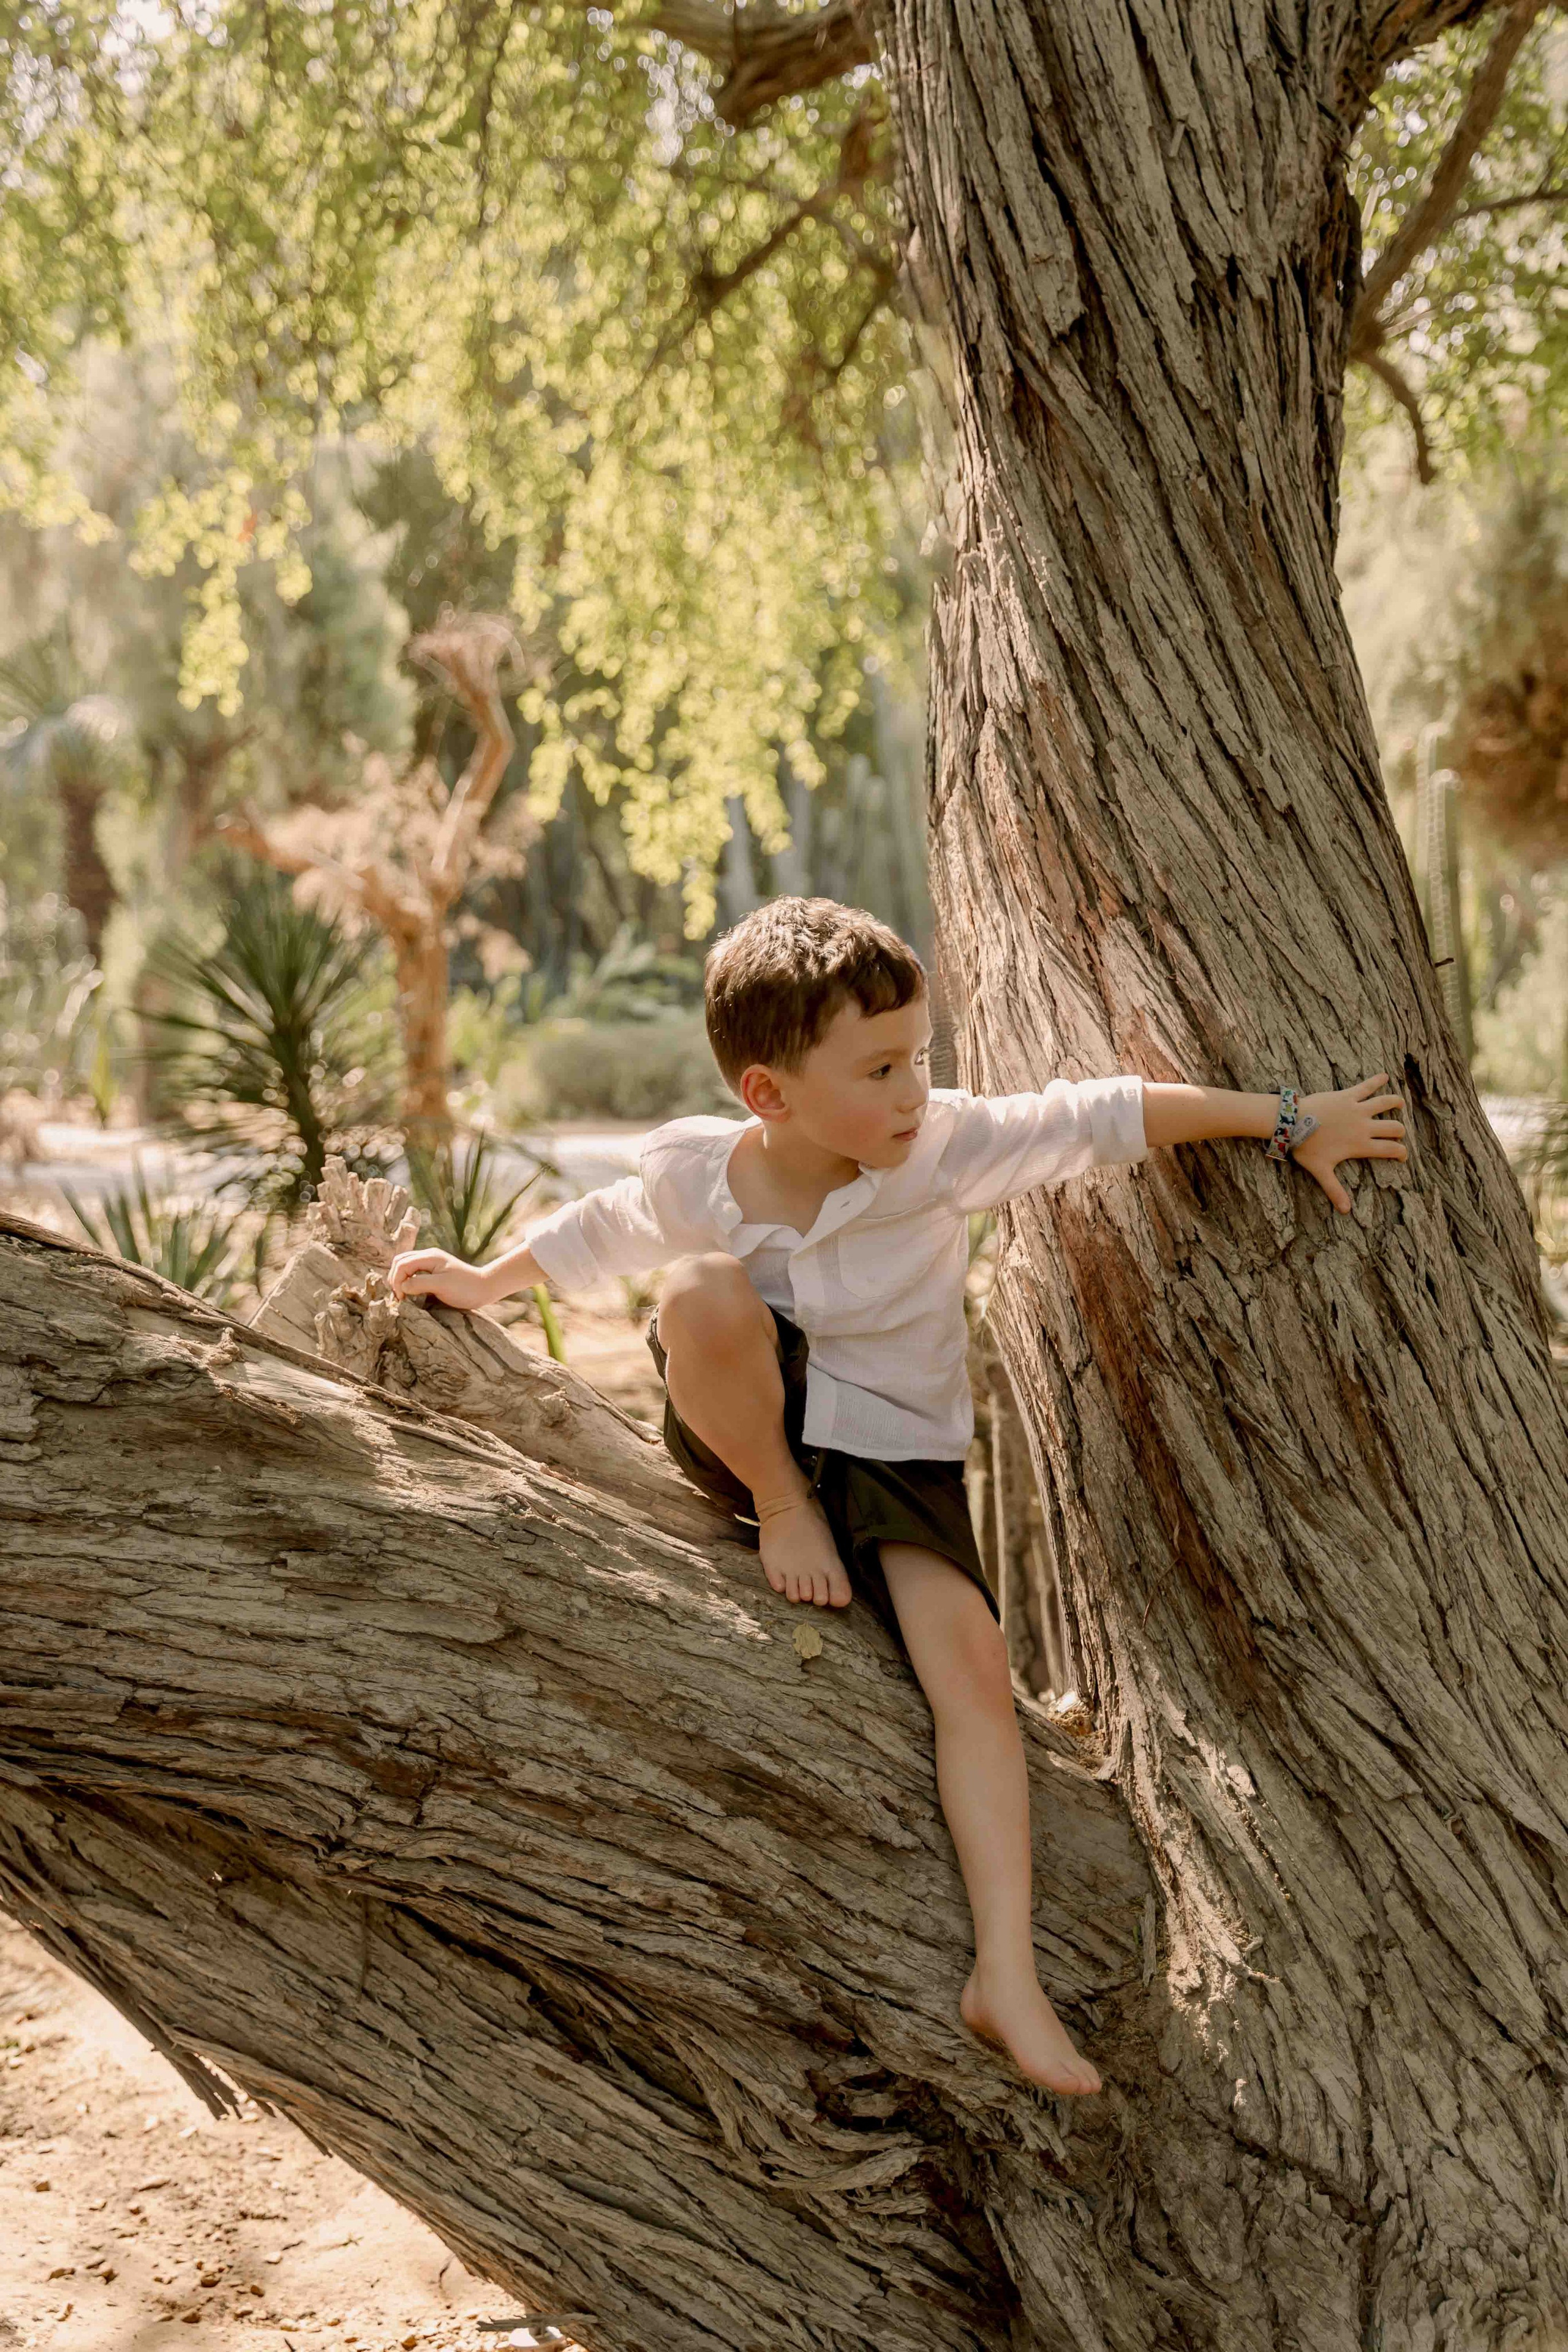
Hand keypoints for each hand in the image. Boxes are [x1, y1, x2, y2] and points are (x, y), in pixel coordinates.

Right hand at [387, 1247, 494, 1311]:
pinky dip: (408, 1281)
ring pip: (406, 1266)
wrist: (485, 1288)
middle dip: (395, 1278)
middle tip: (399, 1297)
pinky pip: (414, 1273)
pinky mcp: (434, 1272)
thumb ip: (419, 1283)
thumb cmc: (465, 1288)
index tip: (401, 1298)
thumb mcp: (441, 1286)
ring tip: (403, 1296)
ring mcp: (431, 1263)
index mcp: (429, 1257)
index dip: (397, 1280)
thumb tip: (402, 1286)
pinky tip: (411, 1293)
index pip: (402, 1264)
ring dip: (400, 1280)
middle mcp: (428, 1256)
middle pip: (400, 1262)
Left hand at [1289, 1074, 1407, 1213]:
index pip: (1390, 1149)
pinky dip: (1376, 1080)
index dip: (1401, 1153)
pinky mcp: (1347, 1095)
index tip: (1402, 1155)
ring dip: (1395, 1103)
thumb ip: (1334, 1190)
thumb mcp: (1321, 1171)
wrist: (1292, 1123)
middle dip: (1399, 1131)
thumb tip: (1345, 1211)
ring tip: (1400, 1104)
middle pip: (1393, 1127)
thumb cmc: (1306, 1147)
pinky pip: (1366, 1086)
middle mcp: (1363, 1126)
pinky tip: (1384, 1076)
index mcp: (1360, 1145)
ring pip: (1386, 1103)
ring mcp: (1357, 1109)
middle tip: (1398, 1132)